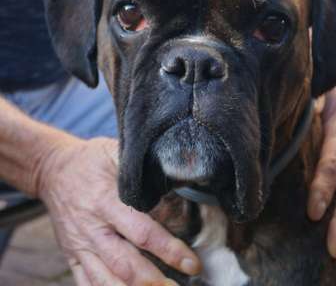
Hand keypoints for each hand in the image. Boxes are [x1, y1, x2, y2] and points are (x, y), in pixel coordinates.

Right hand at [37, 136, 200, 285]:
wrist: (53, 169)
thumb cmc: (90, 161)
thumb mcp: (115, 152)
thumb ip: (142, 167)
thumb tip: (178, 172)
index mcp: (106, 201)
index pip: (142, 232)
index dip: (169, 250)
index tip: (192, 263)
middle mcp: (93, 228)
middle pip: (126, 264)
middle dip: (156, 281)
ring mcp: (80, 245)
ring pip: (106, 280)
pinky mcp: (72, 254)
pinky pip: (85, 283)